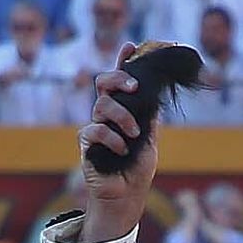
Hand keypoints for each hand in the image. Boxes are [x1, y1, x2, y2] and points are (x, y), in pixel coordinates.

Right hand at [79, 48, 154, 242]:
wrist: (127, 196)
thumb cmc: (137, 168)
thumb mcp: (151, 137)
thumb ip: (149, 114)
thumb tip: (156, 89)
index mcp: (123, 109)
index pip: (121, 80)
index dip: (123, 61)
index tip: (131, 46)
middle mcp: (106, 114)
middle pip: (103, 82)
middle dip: (118, 78)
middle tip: (134, 87)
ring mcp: (95, 127)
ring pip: (101, 104)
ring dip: (122, 116)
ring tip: (134, 134)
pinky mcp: (86, 144)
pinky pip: (94, 129)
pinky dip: (111, 137)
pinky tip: (121, 149)